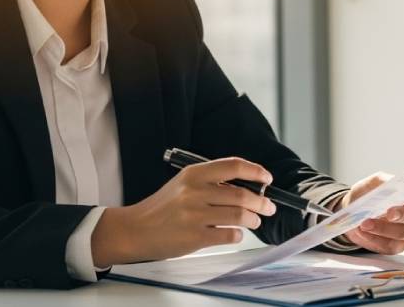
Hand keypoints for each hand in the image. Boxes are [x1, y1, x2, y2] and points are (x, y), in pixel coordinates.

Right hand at [91, 157, 276, 265]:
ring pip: (238, 215)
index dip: (256, 171)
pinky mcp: (194, 237)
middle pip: (241, 194)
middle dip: (261, 202)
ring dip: (253, 219)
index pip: (233, 166)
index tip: (267, 178)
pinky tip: (236, 234)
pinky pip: (228, 235)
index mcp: (194, 174)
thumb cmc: (162, 207)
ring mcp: (194, 215)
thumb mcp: (183, 184)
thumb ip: (211, 182)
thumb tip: (247, 185)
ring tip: (255, 221)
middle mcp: (195, 192)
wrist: (135, 230)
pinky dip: (237, 235)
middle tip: (268, 207)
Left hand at [340, 172, 403, 254]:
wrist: (353, 212)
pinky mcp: (397, 246)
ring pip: (403, 232)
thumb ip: (382, 182)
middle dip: (403, 214)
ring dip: (383, 228)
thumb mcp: (373, 183)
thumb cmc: (369, 195)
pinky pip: (389, 245)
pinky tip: (363, 233)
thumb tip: (388, 186)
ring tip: (365, 223)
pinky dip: (374, 238)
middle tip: (389, 213)